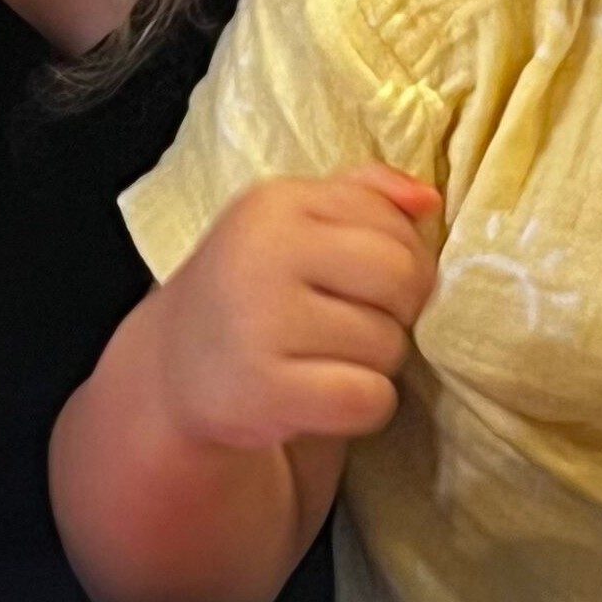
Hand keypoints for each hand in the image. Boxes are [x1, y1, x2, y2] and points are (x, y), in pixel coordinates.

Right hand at [147, 163, 440, 453]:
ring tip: (327, 358)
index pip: (394, 227)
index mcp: (276, 203)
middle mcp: (263, 253)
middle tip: (357, 326)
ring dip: (376, 363)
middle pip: (402, 280)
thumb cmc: (254, 288)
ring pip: (389, 345)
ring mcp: (260, 323)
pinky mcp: (264, 391)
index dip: (403, 263)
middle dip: (398, 311)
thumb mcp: (293, 222)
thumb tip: (428, 199)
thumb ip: (363, 195)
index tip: (367, 285)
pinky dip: (364, 406)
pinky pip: (369, 399)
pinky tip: (325, 395)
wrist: (174, 368)